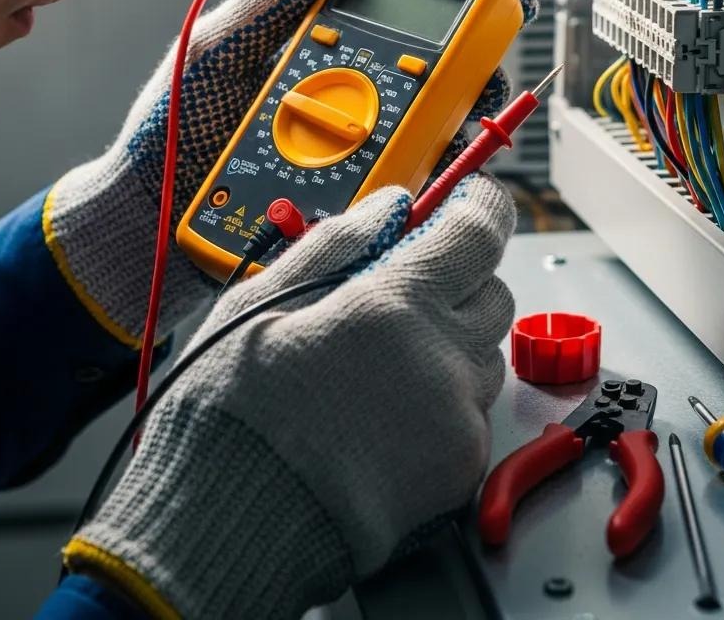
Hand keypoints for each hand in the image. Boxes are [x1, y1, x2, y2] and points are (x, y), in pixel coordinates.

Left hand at [44, 0, 535, 344]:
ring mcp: (355, 129)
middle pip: (426, 42)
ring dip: (461, 99)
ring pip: (432, 105)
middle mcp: (342, 75)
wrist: (158, 217)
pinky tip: (441, 153)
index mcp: (307, 29)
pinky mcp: (361, 180)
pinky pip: (412, 164)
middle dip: (470, 35)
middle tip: (491, 39)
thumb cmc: (173, 129)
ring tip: (467, 102)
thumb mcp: (214, 50)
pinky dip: (436, 155)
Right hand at [64, 174, 515, 619]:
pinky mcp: (461, 468)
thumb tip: (386, 207)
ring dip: (448, 342)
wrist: (231, 525)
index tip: (471, 200)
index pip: (479, 233)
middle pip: (492, 293)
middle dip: (459, 279)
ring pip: (482, 355)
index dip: (481, 207)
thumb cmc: (234, 415)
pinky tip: (384, 412)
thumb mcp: (263, 302)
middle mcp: (441, 358)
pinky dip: (442, 399)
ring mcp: (457, 418)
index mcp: (393, 305)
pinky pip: (471, 411)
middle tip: (403, 289)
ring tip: (379, 364)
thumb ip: (337, 243)